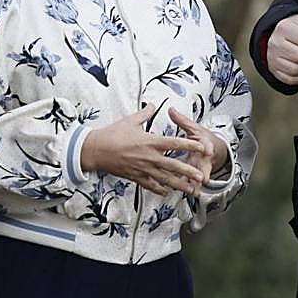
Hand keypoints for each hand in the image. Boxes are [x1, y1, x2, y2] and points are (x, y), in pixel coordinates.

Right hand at [81, 105, 208, 196]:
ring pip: (164, 179)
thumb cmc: (112, 134)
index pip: (174, 143)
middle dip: (188, 172)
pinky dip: (159, 189)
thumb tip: (152, 104)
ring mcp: (142, 169)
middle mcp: (149, 157)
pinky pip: (150, 185)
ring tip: (190, 190)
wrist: (95, 150)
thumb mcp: (130, 120)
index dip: (189, 145)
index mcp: (150, 142)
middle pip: (173, 165)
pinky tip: (166, 192)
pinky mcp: (135, 177)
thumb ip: (145, 113)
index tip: (202, 147)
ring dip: (179, 185)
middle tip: (201, 177)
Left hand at [168, 107, 228, 185]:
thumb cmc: (203, 138)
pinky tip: (192, 195)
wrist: (216, 149)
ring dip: (198, 184)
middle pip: (206, 165)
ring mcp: (202, 167)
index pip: (207, 145)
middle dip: (205, 172)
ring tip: (196, 192)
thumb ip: (182, 121)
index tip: (208, 151)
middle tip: (204, 178)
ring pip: (200, 176)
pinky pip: (195, 183)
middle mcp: (205, 157)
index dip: (208, 149)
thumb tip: (171, 110)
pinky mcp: (198, 174)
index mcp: (204, 143)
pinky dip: (194, 189)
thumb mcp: (194, 128)